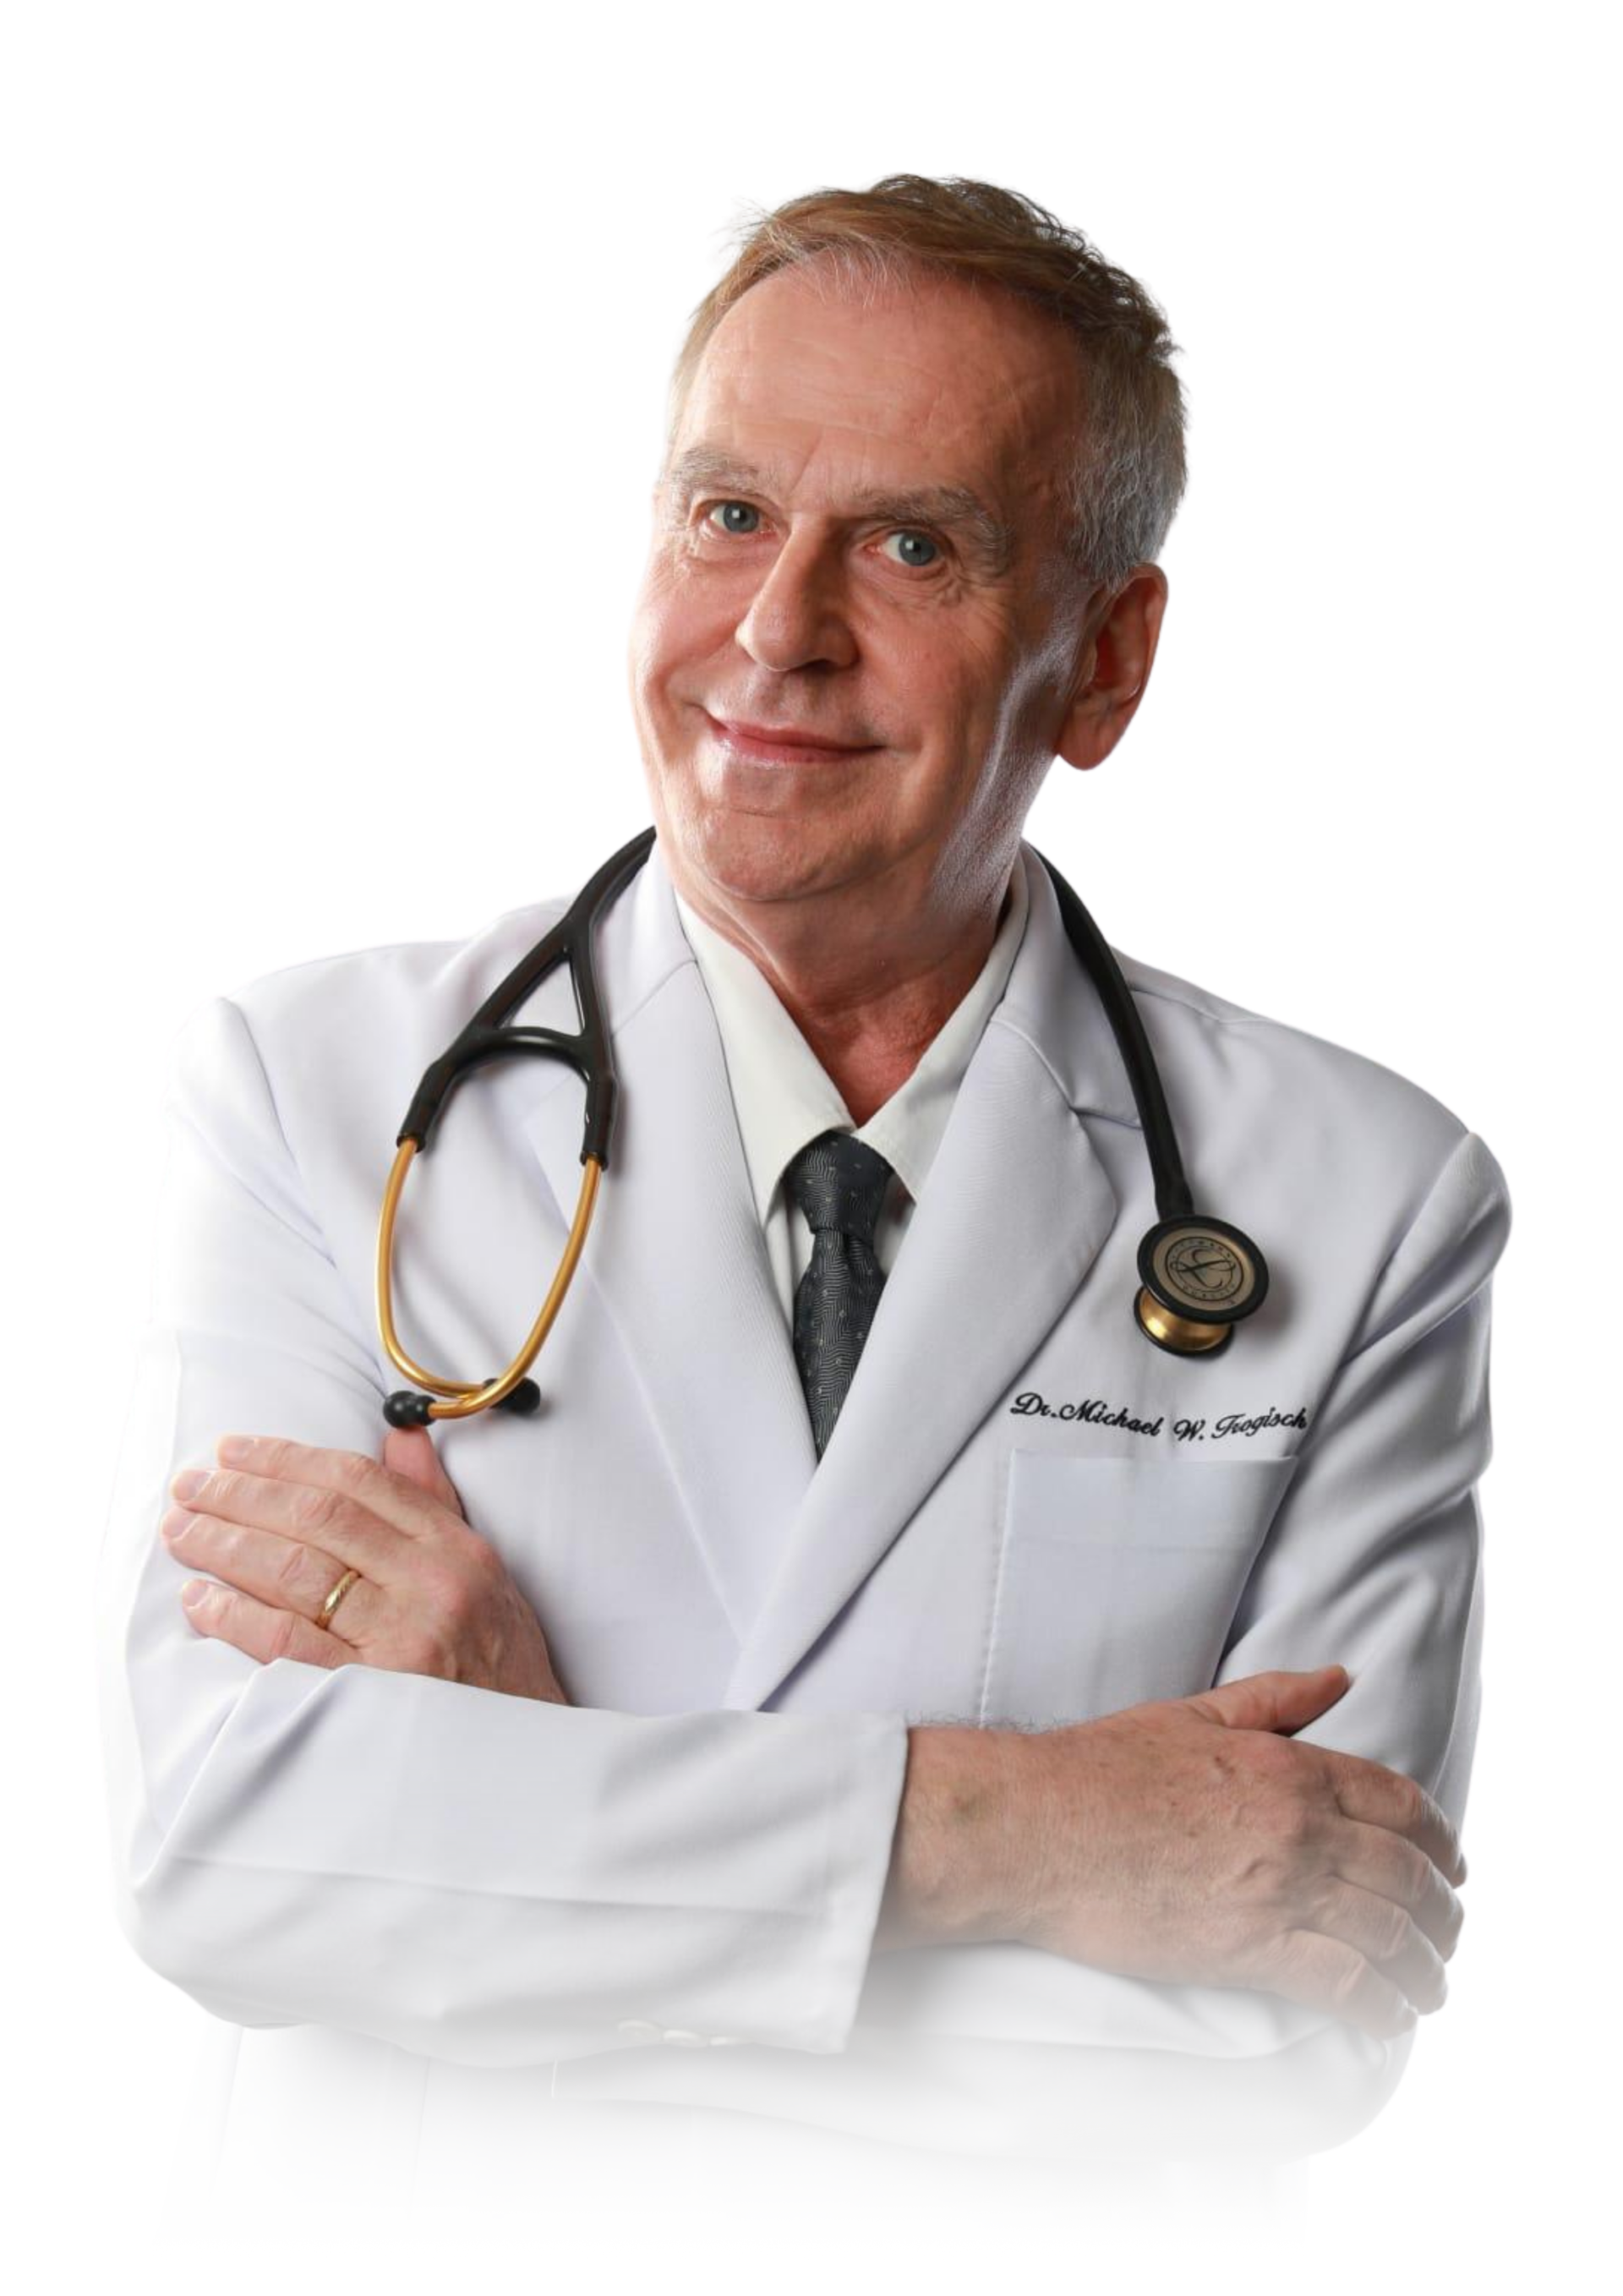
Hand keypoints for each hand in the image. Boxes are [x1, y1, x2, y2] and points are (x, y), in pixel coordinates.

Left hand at [162, 1429, 571, 1704]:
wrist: (526, 1754)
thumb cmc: (500, 1661)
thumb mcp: (484, 1570)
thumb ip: (433, 1502)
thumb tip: (396, 1435)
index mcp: (454, 1547)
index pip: (357, 1481)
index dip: (287, 1457)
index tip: (234, 1450)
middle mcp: (430, 1584)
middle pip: (317, 1518)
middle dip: (242, 1494)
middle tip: (189, 1486)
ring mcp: (400, 1640)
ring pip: (294, 1571)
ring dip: (226, 1546)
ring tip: (183, 1532)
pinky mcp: (369, 1694)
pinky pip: (287, 1644)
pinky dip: (236, 1616)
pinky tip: (200, 1600)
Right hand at [1012, 1665, 1467, 2042]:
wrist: (1034, 1826)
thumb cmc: (1100, 1768)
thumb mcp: (1195, 1715)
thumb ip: (1276, 1699)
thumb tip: (1340, 1678)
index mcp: (1288, 1765)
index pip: (1402, 1804)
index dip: (1442, 1843)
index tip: (1454, 1870)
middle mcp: (1298, 1825)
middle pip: (1409, 1875)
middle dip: (1445, 1915)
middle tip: (1450, 1940)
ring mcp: (1277, 1888)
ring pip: (1390, 1935)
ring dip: (1426, 1971)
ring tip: (1432, 1991)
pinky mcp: (1248, 1949)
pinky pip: (1345, 1984)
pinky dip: (1382, 2008)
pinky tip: (1391, 2021)